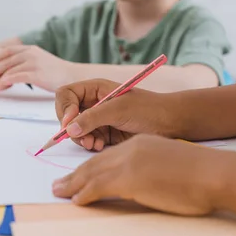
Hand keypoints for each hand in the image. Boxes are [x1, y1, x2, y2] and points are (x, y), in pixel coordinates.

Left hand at [0, 45, 75, 91]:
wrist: (72, 76)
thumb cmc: (56, 72)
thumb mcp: (40, 60)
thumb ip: (28, 60)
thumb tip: (13, 67)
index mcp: (31, 49)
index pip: (7, 49)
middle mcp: (31, 54)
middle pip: (5, 58)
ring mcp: (34, 63)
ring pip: (9, 68)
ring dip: (0, 77)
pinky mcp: (36, 75)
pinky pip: (16, 77)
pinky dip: (7, 81)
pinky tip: (4, 86)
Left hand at [52, 134, 220, 215]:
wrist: (214, 173)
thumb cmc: (200, 174)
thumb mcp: (169, 164)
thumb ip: (150, 168)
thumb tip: (142, 182)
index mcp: (141, 144)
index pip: (108, 156)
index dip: (90, 167)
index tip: (78, 176)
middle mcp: (132, 149)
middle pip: (95, 162)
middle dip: (75, 175)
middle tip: (59, 184)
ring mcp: (130, 162)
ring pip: (93, 172)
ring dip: (73, 184)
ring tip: (59, 192)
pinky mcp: (131, 177)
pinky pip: (100, 186)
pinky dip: (85, 193)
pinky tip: (77, 200)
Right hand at [55, 79, 181, 150]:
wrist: (171, 124)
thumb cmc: (148, 109)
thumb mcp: (118, 110)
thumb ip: (92, 118)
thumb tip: (68, 129)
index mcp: (95, 89)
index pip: (66, 95)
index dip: (64, 108)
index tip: (71, 122)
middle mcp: (93, 102)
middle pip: (67, 114)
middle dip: (71, 128)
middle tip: (81, 138)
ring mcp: (98, 119)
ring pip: (75, 130)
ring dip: (81, 139)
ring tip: (94, 144)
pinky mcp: (104, 134)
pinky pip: (87, 140)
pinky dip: (90, 144)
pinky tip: (101, 146)